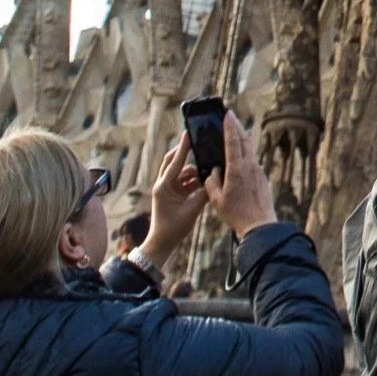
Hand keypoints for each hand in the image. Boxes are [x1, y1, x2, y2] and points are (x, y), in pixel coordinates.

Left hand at [143, 133, 205, 262]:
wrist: (162, 243)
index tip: (189, 133)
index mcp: (163, 187)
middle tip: (197, 142)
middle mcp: (163, 184)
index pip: (175, 162)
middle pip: (173, 161)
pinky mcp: (171, 193)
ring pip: (181, 171)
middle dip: (184, 152)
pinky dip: (194, 179)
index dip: (183, 147)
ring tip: (208, 171)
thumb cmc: (174, 228)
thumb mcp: (192, 210)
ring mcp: (167, 188)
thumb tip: (214, 179)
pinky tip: (205, 181)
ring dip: (194, 170)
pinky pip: (184, 180)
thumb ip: (204, 193)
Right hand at [204, 110, 276, 237]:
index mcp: (236, 169)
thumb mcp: (216, 200)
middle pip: (244, 140)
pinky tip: (241, 153)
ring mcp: (258, 170)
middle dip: (236, 126)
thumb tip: (213, 170)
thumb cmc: (236, 214)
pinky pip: (253, 158)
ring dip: (242, 137)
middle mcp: (249, 166)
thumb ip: (212, 182)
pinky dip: (246, 151)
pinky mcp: (262, 176)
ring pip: (250, 148)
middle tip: (230, 116)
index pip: (233, 142)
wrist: (260, 224)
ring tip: (234, 130)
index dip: (230, 126)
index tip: (228, 114)